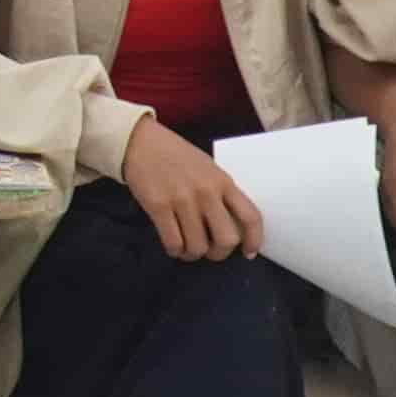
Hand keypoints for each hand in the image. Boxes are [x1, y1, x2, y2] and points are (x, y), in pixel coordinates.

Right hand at [120, 113, 261, 257]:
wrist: (141, 142)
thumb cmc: (177, 156)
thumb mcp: (208, 168)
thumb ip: (221, 193)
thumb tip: (231, 225)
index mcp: (223, 182)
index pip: (250, 217)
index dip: (253, 241)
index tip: (248, 252)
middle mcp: (206, 192)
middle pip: (227, 239)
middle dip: (219, 253)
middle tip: (210, 251)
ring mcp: (182, 200)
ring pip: (198, 246)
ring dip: (193, 254)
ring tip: (187, 248)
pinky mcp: (158, 206)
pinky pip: (173, 242)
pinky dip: (175, 251)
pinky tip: (173, 245)